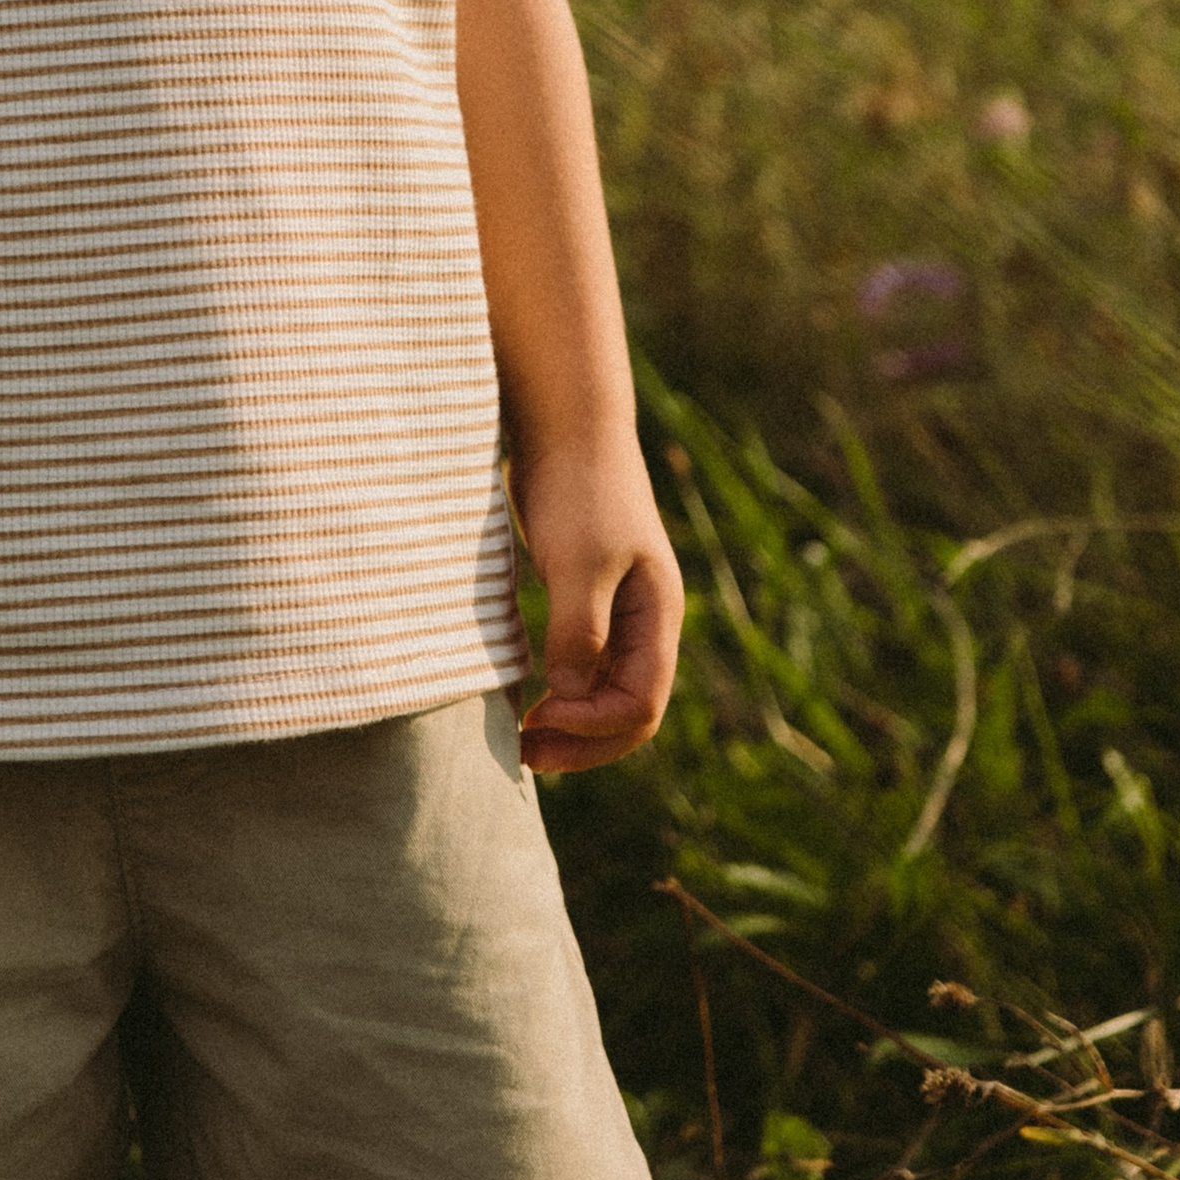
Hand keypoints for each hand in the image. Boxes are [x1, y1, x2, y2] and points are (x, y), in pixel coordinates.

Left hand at [512, 438, 683, 774]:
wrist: (566, 422)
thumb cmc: (577, 486)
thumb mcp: (578, 560)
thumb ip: (580, 630)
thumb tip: (571, 698)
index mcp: (657, 615)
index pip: (639, 705)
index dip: (591, 727)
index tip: (538, 718)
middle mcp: (645, 621)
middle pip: (628, 710)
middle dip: (583, 742)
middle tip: (525, 757)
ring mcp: (619, 609)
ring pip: (605, 691)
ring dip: (571, 723)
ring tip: (522, 740)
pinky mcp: (587, 594)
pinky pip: (584, 665)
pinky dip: (561, 692)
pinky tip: (525, 696)